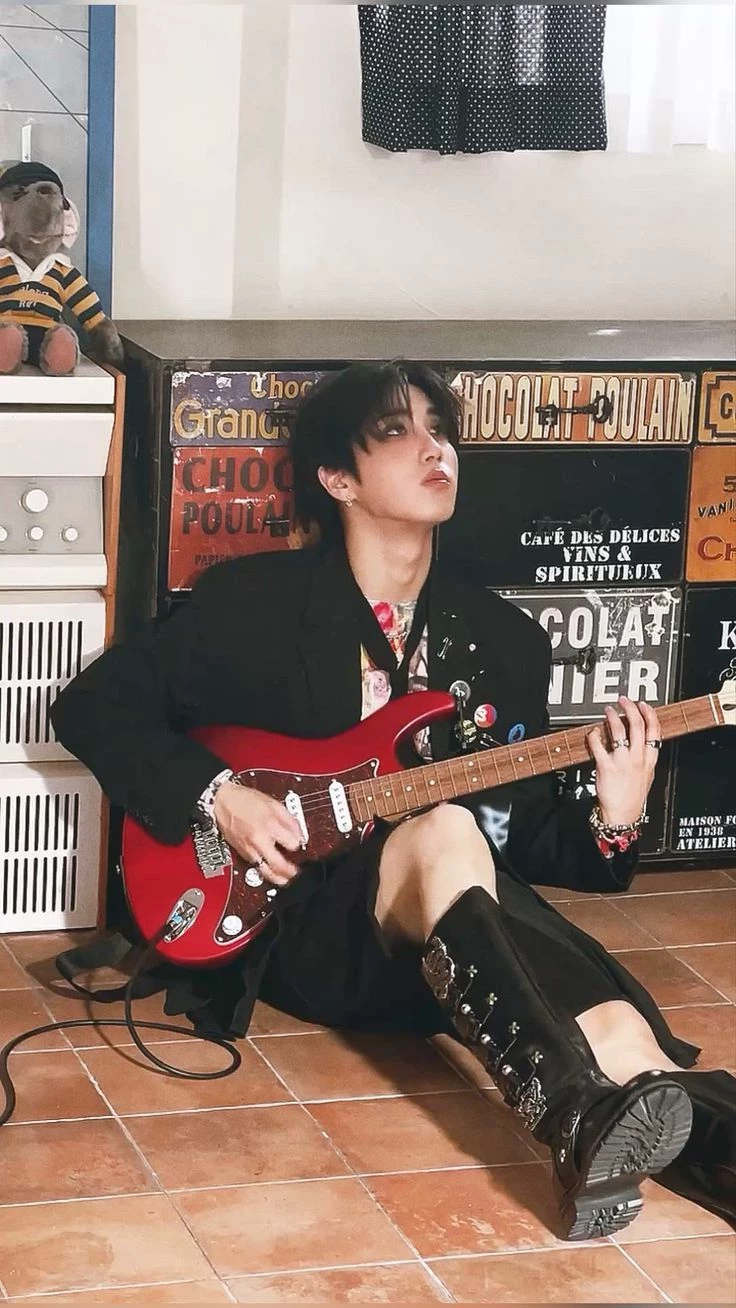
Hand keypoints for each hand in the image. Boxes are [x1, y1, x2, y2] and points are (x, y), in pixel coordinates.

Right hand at [213, 781, 303, 885]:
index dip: (298, 845)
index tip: (299, 845)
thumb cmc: (245, 801)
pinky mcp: (241, 853)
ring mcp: (249, 849)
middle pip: (278, 864)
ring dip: (277, 877)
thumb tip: (300, 833)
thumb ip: (289, 819)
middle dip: (290, 872)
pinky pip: (255, 866)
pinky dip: (263, 871)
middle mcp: (259, 840)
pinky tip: (270, 871)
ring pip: (265, 871)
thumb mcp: (273, 804)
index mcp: (270, 825)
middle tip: (296, 873)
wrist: (222, 802)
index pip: (292, 844)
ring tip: (285, 880)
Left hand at [587, 696, 660, 825]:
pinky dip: (595, 735)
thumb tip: (642, 742)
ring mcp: (622, 762)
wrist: (623, 815)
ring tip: (608, 710)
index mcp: (650, 760)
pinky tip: (594, 732)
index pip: (655, 731)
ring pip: (619, 731)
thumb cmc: (633, 797)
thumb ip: (645, 757)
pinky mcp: (606, 766)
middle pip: (638, 726)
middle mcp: (638, 758)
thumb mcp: (647, 775)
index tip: (644, 705)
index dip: (650, 714)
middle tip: (624, 701)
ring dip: (613, 717)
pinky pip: (599, 745)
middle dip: (631, 709)